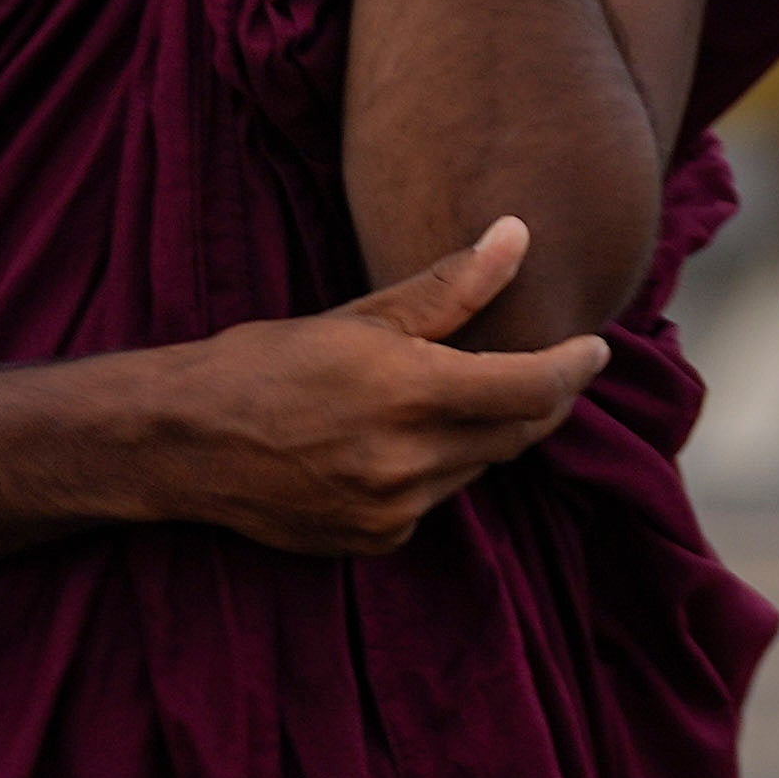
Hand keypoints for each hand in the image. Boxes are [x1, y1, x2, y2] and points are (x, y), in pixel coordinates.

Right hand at [149, 216, 608, 557]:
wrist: (183, 442)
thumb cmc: (265, 362)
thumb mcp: (359, 315)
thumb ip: (450, 286)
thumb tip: (516, 236)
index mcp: (410, 391)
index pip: (532, 389)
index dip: (575, 369)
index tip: (595, 349)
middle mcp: (409, 460)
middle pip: (515, 436)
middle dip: (535, 401)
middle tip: (537, 369)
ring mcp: (393, 510)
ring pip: (475, 470)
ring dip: (477, 436)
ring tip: (437, 399)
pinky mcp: (375, 541)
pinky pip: (432, 503)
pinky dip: (431, 471)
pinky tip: (387, 445)